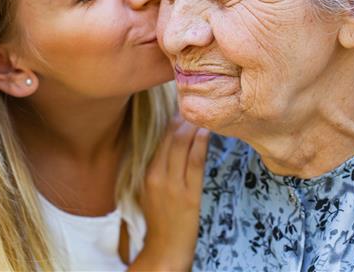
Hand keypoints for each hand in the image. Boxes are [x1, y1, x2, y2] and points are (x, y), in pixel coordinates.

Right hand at [130, 115, 209, 271]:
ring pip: (181, 145)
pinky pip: (195, 161)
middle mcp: (156, 175)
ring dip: (193, 126)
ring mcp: (172, 184)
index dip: (172, 120)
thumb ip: (159, 167)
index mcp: (146, 173)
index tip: (183, 107)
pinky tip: (207, 132)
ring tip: (204, 115)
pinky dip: (201, 143)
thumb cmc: (161, 219)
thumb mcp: (152, 190)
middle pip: (170, 137)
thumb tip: (173, 144)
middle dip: (184, 118)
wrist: (165, 248)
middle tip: (196, 106)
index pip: (160, 138)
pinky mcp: (188, 194)